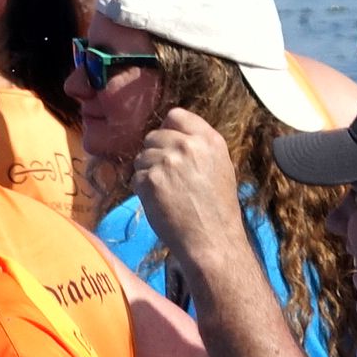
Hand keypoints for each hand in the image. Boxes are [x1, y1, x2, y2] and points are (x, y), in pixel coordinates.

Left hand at [131, 110, 244, 251]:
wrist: (212, 241)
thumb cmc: (218, 209)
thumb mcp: (220, 167)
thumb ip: (199, 147)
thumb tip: (173, 137)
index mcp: (209, 140)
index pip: (176, 116)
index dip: (168, 130)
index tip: (168, 146)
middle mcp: (188, 146)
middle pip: (153, 136)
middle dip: (155, 155)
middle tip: (167, 179)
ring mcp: (167, 162)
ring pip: (141, 157)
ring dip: (147, 173)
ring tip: (165, 193)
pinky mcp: (150, 180)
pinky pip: (136, 178)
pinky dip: (142, 191)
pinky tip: (159, 203)